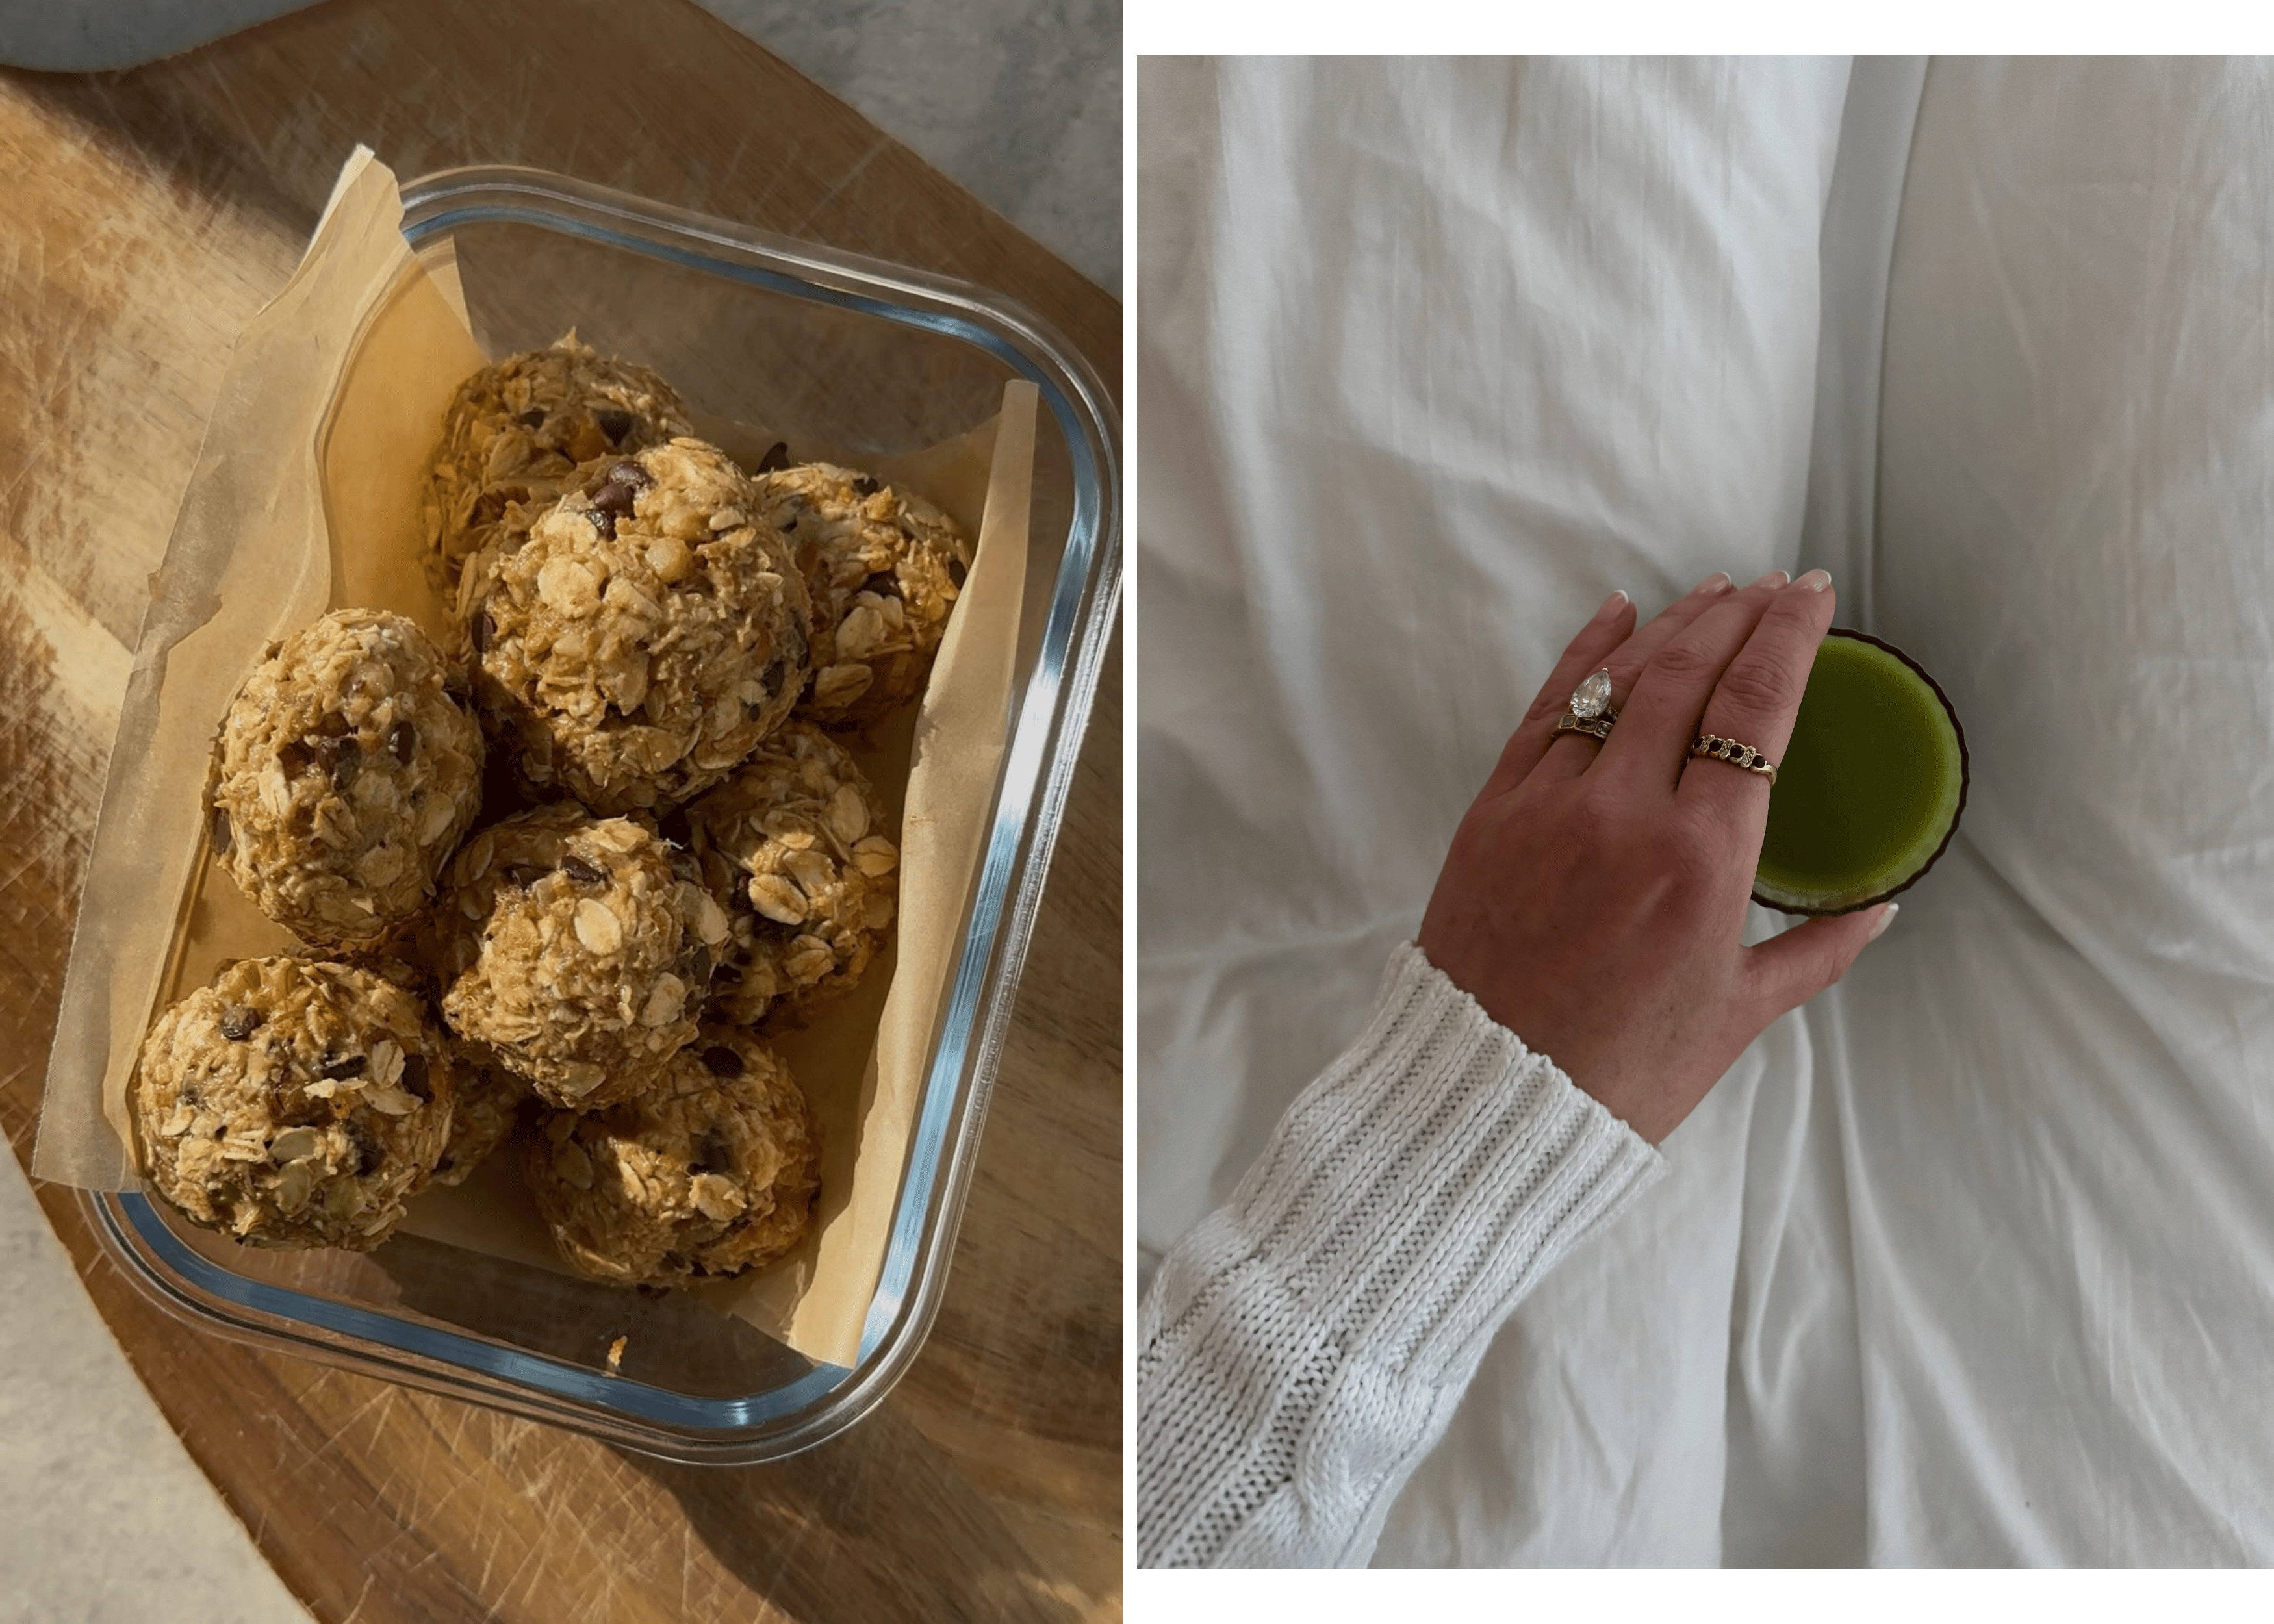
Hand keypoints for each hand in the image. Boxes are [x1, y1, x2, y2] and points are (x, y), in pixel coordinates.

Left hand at [1415, 569, 1894, 1144]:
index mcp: (1700, 860)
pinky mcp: (1492, 812)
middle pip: (1688, 674)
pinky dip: (1583, 656)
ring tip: (1710, 595)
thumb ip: (1817, 950)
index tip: (1811, 595)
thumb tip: (1880, 909)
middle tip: (1771, 587)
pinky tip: (1615, 618)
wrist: (1485, 1098)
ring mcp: (1549, 806)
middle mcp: (1624, 815)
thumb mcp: (1739, 1014)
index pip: (1756, 709)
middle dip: (1736, 616)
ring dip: (1669, 628)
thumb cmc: (1619, 1070)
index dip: (1788, 637)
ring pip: (1615, 681)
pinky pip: (1545, 710)